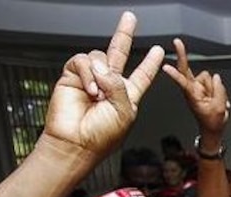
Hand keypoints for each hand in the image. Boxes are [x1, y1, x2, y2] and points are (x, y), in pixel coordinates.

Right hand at [43, 12, 162, 157]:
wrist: (75, 143)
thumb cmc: (101, 135)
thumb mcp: (124, 111)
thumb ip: (119, 85)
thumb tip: (102, 67)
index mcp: (127, 95)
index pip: (142, 75)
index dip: (150, 63)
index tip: (157, 51)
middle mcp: (109, 84)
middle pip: (119, 53)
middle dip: (124, 34)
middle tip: (130, 18)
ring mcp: (91, 79)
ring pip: (99, 57)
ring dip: (100, 74)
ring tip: (97, 95)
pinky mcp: (72, 77)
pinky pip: (82, 61)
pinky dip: (87, 73)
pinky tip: (88, 90)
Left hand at [163, 38, 228, 136]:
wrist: (213, 128)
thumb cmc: (212, 122)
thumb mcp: (219, 109)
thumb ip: (219, 91)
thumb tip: (216, 78)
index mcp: (192, 96)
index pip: (182, 82)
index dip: (175, 75)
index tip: (165, 67)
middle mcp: (192, 89)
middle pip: (186, 69)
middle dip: (182, 55)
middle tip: (177, 42)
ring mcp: (197, 87)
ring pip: (207, 76)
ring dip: (212, 86)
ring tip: (214, 100)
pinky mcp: (202, 87)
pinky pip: (212, 80)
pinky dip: (215, 87)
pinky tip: (215, 97)